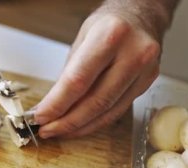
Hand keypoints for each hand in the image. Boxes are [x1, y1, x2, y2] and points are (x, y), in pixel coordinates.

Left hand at [35, 7, 166, 138]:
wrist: (142, 16)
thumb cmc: (108, 24)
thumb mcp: (82, 39)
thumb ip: (69, 73)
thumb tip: (51, 106)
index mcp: (110, 36)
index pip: (78, 80)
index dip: (57, 104)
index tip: (40, 117)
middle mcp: (133, 54)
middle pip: (95, 101)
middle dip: (67, 121)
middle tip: (47, 130)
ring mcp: (145, 71)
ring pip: (108, 111)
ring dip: (80, 126)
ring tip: (60, 131)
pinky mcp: (147, 83)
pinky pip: (118, 110)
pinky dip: (96, 121)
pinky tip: (81, 126)